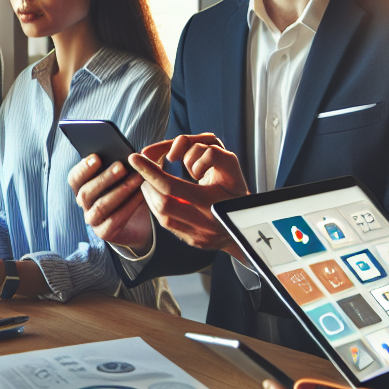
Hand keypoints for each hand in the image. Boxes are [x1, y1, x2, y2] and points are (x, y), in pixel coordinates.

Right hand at [70, 155, 152, 253]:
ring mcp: (93, 220)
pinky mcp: (105, 233)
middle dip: (104, 178)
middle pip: (86, 193)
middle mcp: (84, 204)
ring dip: (120, 191)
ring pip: (101, 206)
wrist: (138, 222)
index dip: (83, 168)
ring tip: (138, 178)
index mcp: (83, 186)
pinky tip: (142, 194)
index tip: (96, 157)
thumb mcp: (124, 176)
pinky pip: (115, 219)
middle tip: (121, 166)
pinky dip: (129, 205)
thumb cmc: (128, 191)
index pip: (74, 178)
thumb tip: (130, 153)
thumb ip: (121, 164)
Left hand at [129, 134, 248, 254]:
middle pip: (163, 204)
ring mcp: (199, 235)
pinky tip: (158, 196)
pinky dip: (159, 208)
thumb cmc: (238, 188)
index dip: (150, 171)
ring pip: (162, 217)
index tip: (136, 158)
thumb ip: (210, 155)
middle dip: (148, 185)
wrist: (252, 223)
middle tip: (141, 169)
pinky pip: (167, 226)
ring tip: (148, 181)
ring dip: (151, 196)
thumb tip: (180, 145)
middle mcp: (206, 222)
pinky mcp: (194, 242)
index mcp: (213, 202)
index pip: (172, 186)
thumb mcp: (231, 166)